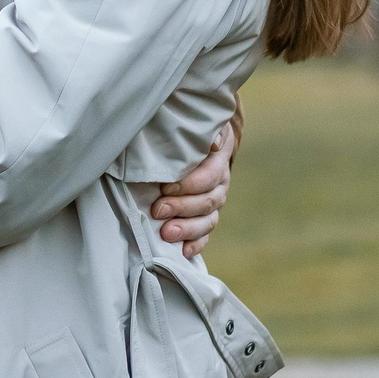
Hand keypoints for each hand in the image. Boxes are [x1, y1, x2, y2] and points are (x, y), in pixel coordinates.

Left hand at [152, 119, 234, 259]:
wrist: (196, 142)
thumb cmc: (190, 134)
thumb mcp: (199, 126)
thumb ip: (206, 131)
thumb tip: (213, 142)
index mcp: (218, 162)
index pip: (210, 176)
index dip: (189, 184)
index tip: (165, 186)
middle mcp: (220, 185)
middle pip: (207, 201)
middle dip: (182, 208)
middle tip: (158, 210)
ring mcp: (214, 203)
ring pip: (207, 221)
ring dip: (187, 229)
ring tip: (166, 234)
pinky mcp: (206, 218)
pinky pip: (206, 236)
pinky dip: (196, 244)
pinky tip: (183, 251)